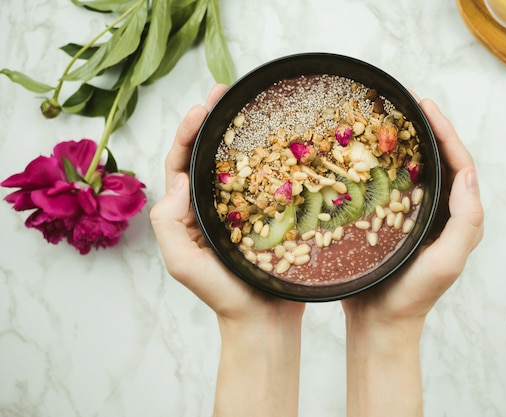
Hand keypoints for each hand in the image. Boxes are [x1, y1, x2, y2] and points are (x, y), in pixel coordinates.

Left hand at [150, 84, 303, 416]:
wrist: (264, 320)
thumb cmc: (223, 296)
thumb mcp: (183, 263)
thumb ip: (169, 224)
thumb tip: (177, 182)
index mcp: (188, 211)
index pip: (181, 162)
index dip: (188, 131)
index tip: (203, 106)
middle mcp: (211, 205)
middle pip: (208, 154)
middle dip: (212, 120)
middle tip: (225, 90)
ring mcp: (241, 208)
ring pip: (237, 163)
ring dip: (240, 133)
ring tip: (249, 105)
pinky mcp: (269, 214)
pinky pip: (266, 180)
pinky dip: (269, 158)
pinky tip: (281, 140)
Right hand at [342, 97, 483, 322]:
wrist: (379, 323)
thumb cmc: (414, 296)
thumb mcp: (447, 261)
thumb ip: (466, 221)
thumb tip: (471, 174)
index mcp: (458, 218)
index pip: (459, 165)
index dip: (446, 133)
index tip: (426, 106)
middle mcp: (439, 213)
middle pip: (438, 161)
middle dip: (428, 130)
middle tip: (409, 103)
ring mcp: (413, 217)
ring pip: (414, 171)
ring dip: (406, 143)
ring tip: (389, 120)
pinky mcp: (389, 222)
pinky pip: (389, 187)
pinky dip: (382, 166)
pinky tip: (365, 154)